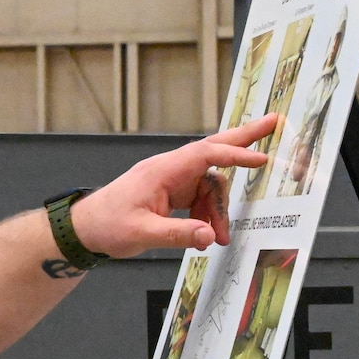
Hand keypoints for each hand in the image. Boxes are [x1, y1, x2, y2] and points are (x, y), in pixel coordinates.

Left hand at [69, 115, 274, 258]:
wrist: (84, 229)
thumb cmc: (106, 225)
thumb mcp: (140, 234)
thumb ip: (176, 235)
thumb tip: (208, 236)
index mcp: (161, 170)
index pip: (205, 154)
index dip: (234, 154)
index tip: (260, 159)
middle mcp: (170, 170)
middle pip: (213, 148)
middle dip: (244, 138)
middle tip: (274, 122)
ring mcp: (172, 180)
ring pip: (210, 187)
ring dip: (220, 211)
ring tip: (222, 236)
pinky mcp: (172, 193)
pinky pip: (201, 198)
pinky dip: (209, 215)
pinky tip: (209, 233)